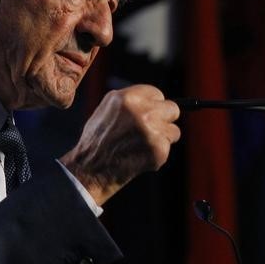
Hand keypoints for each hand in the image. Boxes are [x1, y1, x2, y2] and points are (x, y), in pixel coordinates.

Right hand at [59, 85, 180, 205]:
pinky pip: (167, 148)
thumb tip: (157, 101)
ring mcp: (152, 131)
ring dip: (163, 138)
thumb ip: (131, 102)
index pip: (157, 94)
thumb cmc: (97, 140)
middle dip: (165, 119)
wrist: (91, 169)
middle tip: (153, 129)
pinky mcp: (158, 149)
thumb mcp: (107, 109)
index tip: (149, 114)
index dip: (154, 105)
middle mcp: (142, 112)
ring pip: (173, 131)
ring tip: (141, 146)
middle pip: (172, 109)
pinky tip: (139, 157)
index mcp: (128, 98)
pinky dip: (156, 154)